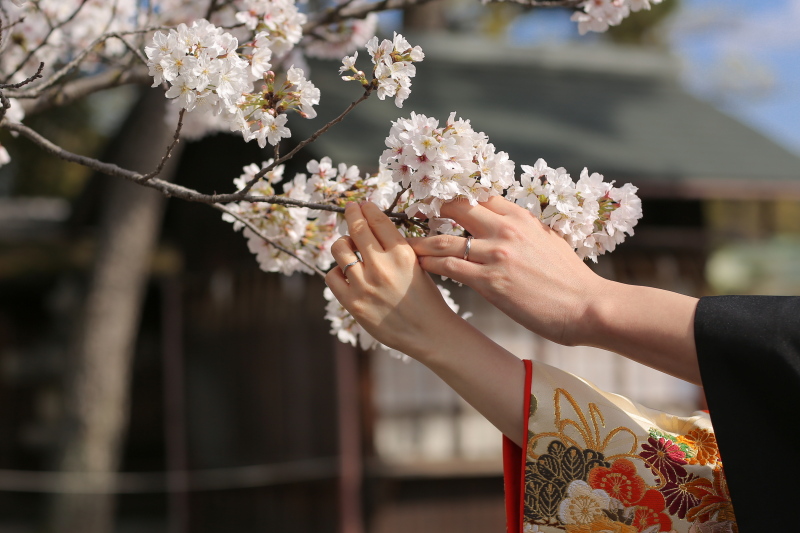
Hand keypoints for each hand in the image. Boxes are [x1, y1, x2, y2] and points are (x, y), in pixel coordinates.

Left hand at [326, 201, 527, 443]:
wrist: (429, 333)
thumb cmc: (427, 300)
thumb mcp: (418, 266)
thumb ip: (396, 249)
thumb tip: (373, 229)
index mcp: (402, 254)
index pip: (378, 221)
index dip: (367, 209)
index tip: (362, 204)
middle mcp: (382, 266)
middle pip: (356, 229)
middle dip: (351, 214)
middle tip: (350, 209)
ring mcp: (364, 284)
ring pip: (340, 249)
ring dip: (342, 243)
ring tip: (347, 245)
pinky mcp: (353, 303)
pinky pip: (332, 276)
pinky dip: (336, 271)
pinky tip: (345, 274)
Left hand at [407, 196, 603, 346]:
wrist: (586, 307)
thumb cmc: (571, 279)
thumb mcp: (550, 240)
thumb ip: (526, 230)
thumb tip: (511, 224)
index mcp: (521, 217)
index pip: (479, 195)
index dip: (457, 198)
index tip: (440, 204)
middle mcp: (506, 229)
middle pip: (456, 207)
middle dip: (432, 211)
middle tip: (414, 219)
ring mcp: (495, 254)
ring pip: (444, 240)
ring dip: (421, 243)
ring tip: (407, 247)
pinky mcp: (489, 281)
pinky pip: (449, 267)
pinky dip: (430, 265)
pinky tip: (419, 268)